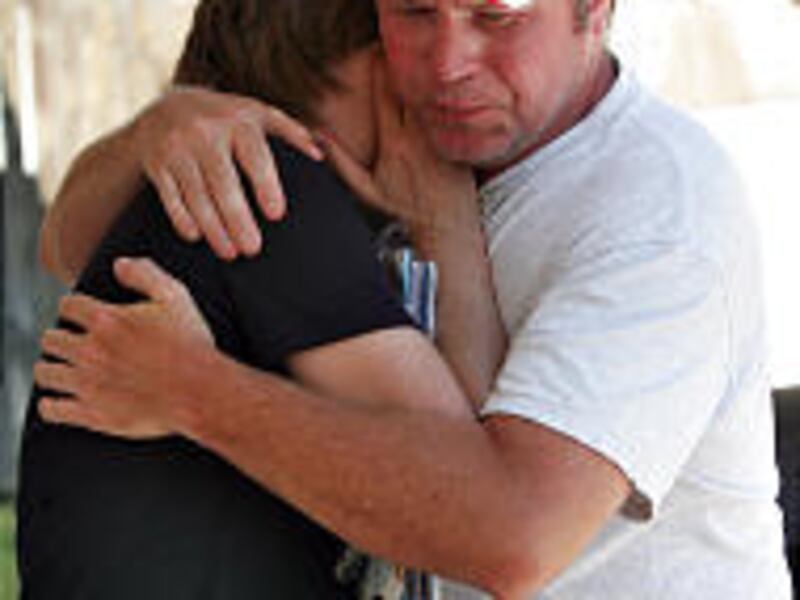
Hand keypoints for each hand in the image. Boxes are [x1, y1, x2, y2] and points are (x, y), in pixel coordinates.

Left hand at [35, 257, 213, 438]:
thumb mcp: (176, 297)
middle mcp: (91, 351)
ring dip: (51, 368)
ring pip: (45, 372)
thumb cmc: (191, 345)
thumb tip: (119, 264)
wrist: (200, 391)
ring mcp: (89, 384)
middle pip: (51, 339)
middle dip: (58, 338)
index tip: (79, 315)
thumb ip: (146, 274)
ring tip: (60, 370)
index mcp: (107, 320)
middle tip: (70, 343)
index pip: (68, 307)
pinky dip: (51, 404)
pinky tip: (59, 401)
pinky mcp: (92, 414)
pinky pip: (52, 409)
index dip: (73, 308)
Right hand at [134, 86, 323, 258]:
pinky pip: (170, 196)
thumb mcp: (257, 114)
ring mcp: (176, 146)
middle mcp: (204, 131)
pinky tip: (196, 237)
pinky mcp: (156, 162)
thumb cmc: (227, 119)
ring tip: (230, 252)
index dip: (266, 185)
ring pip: (196, 194)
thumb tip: (319, 156)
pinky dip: (182, 218)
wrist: (165, 106)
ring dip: (213, 227)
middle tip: (253, 248)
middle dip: (237, 218)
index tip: (277, 214)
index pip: (254, 155)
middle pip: (223, 182)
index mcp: (238, 120)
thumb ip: (289, 132)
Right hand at [321, 57, 478, 240]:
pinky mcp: (459, 146)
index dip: (378, 72)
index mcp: (395, 143)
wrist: (444, 232)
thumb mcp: (365, 192)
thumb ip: (340, 163)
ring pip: (430, 101)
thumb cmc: (402, 215)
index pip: (385, 94)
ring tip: (408, 79)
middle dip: (398, 73)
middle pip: (409, 90)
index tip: (371, 57)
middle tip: (386, 58)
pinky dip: (438, 108)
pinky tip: (431, 105)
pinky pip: (447, 119)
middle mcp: (420, 136)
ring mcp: (442, 140)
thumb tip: (317, 139)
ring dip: (419, 88)